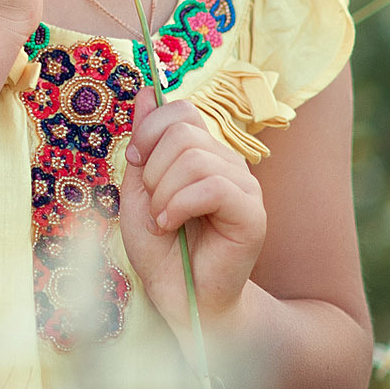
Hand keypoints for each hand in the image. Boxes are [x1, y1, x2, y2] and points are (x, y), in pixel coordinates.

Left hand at [118, 86, 265, 335]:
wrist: (181, 298)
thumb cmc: (160, 249)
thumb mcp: (138, 189)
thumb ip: (144, 143)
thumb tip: (147, 90)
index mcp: (202, 154)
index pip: (182, 111)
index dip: (150, 130)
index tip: (136, 163)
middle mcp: (228, 164)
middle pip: (183, 134)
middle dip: (153, 170)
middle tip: (154, 204)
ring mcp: (244, 187)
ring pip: (195, 159)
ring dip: (164, 193)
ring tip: (165, 221)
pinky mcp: (253, 213)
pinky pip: (213, 187)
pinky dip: (180, 206)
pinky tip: (173, 227)